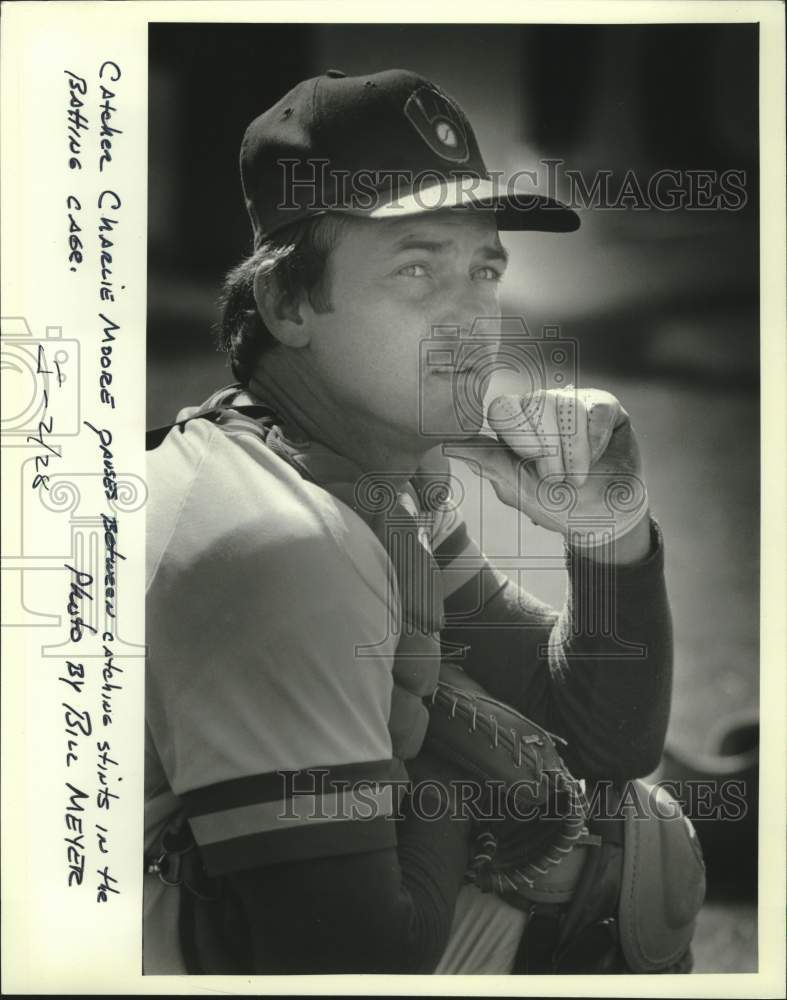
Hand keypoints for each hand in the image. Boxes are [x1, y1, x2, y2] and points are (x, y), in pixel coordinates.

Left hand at [444, 388, 650, 557]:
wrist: (604, 519)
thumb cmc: (556, 504)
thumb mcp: (519, 489)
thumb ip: (488, 463)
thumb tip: (445, 445)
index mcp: (515, 426)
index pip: (503, 408)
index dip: (517, 433)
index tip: (530, 462)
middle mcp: (541, 408)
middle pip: (536, 403)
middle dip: (550, 450)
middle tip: (558, 479)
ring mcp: (573, 404)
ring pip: (567, 405)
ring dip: (575, 450)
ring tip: (579, 477)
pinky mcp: (604, 407)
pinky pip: (597, 408)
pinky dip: (596, 439)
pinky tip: (597, 456)